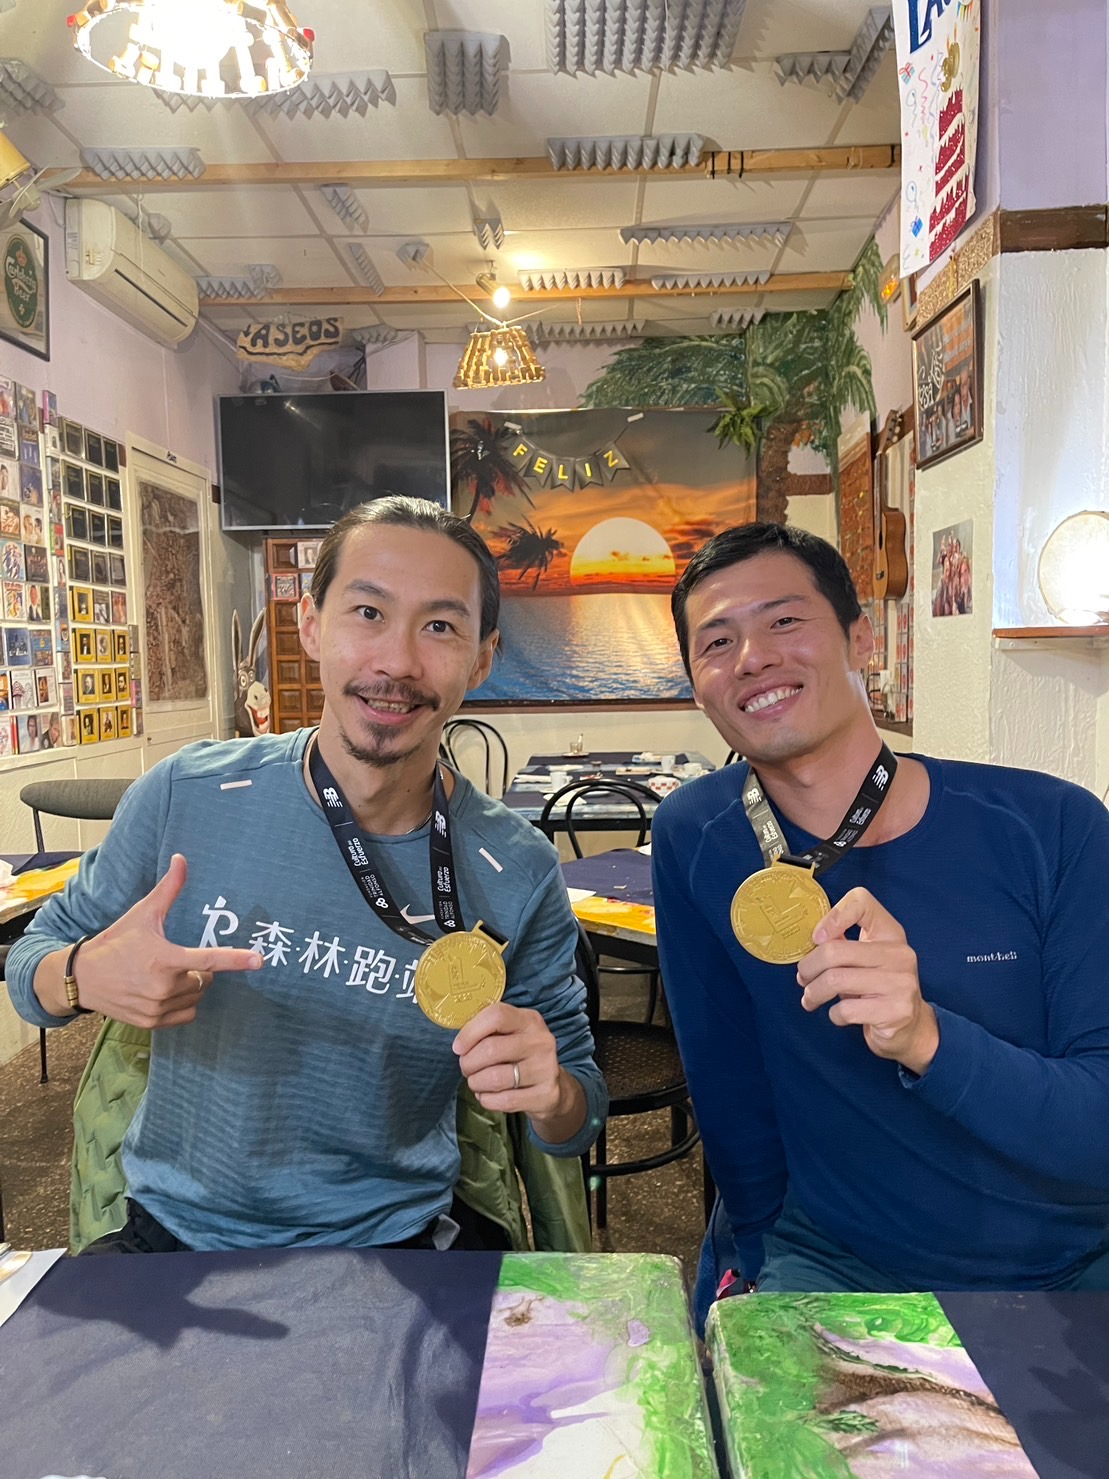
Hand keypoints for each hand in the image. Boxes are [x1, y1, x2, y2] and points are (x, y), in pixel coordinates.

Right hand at [68, 853, 261, 1027]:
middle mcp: (164, 987)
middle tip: (174, 961)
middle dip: (198, 971)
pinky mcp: (152, 1023)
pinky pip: (186, 1015)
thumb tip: (181, 858)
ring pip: (196, 998)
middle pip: (206, 980)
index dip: (237, 960)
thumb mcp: (143, 914)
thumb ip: (169, 889)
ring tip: (165, 976)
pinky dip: (182, 1005)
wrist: (82, 977)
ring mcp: (157, 1008)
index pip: (209, 960)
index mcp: (165, 959)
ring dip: (191, 988)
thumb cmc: (116, 942)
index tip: (259, 960)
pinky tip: (163, 992)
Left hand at [453, 1000, 563, 1118]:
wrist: (550, 1086)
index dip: (471, 1032)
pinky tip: (488, 1095)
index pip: (497, 1016)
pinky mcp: (545, 1095)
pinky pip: (504, 1100)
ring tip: (476, 1082)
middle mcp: (540, 1041)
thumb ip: (488, 1032)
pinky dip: (487, 1100)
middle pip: (491, 1049)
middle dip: (469, 1062)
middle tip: (466, 1068)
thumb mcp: (510, 1034)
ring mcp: (545, 1069)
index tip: (458, 1047)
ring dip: (476, 1083)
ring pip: (495, 1078)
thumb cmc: (520, 1055)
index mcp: (529, 1020)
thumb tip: (460, 1044)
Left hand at [796, 887, 937, 1074]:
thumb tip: (811, 940)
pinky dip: (833, 1014)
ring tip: (810, 998)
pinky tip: (839, 1015)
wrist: (911, 1027)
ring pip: (835, 980)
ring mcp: (901, 982)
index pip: (861, 902)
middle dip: (808, 967)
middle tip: (803, 977)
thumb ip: (842, 943)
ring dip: (814, 993)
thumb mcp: (866, 958)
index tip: (817, 938)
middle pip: (834, 951)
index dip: (833, 915)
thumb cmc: (879, 988)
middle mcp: (899, 953)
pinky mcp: (896, 1011)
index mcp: (890, 932)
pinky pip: (846, 1010)